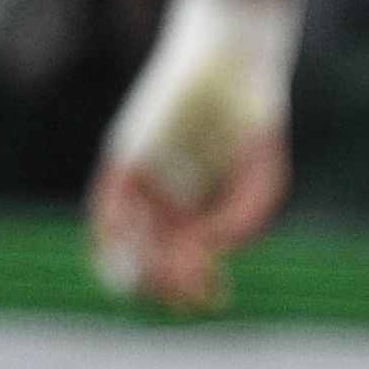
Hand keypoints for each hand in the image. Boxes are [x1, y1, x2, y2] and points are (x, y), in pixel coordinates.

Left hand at [91, 126, 287, 310]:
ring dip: (140, 266)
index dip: (193, 285)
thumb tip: (205, 251)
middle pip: (148, 259)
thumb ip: (240, 222)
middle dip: (167, 283)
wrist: (233, 70)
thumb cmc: (252, 124)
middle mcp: (160, 202)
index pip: (182, 262)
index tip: (214, 298)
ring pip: (122, 243)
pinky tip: (143, 241)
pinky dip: (116, 232)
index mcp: (196, 211)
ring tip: (168, 274)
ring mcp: (138, 183)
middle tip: (188, 294)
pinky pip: (106, 206)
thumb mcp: (262, 183)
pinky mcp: (122, 161)